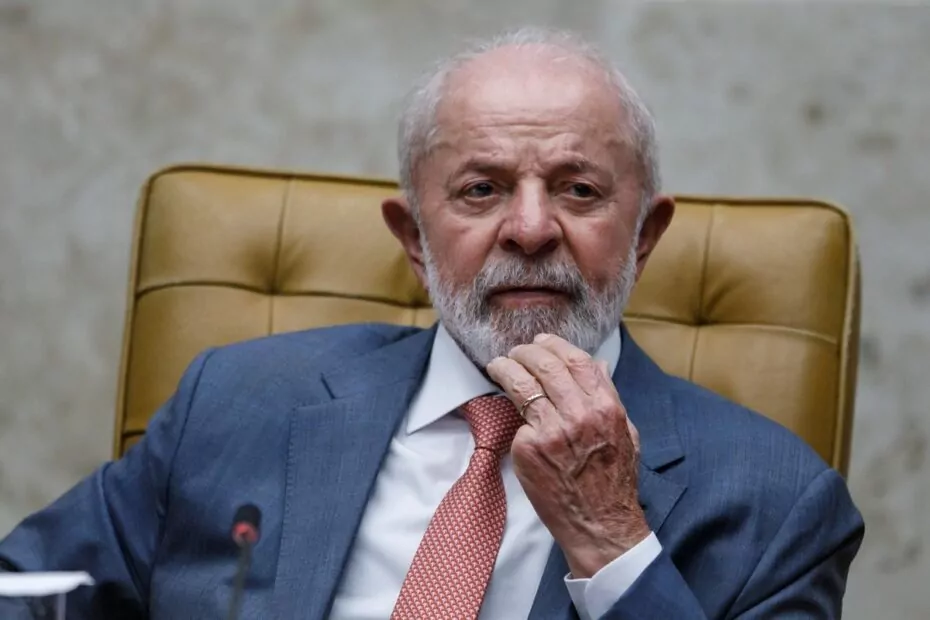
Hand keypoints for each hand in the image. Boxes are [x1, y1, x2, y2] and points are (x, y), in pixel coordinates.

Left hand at [486, 333, 649, 577]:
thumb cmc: (614, 481)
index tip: (541, 342)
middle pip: (546, 366)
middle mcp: (579, 414)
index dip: (554, 345)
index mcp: (606, 407)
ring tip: (499, 365)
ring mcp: (552, 431)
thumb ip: (609, 396)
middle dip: (526, 352)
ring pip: (522, 385)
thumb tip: (598, 364)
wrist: (599, 523)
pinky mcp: (529, 448)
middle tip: (515, 352)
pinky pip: (518, 421)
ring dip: (506, 369)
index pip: (576, 360)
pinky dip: (513, 414)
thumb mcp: (626, 432)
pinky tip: (508, 412)